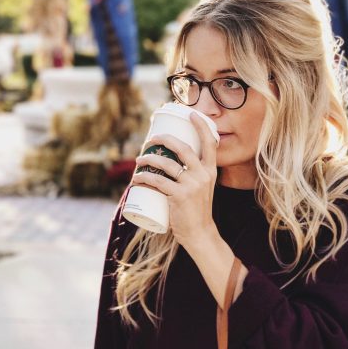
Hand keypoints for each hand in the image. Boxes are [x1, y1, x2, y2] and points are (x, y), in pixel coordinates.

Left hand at [131, 113, 218, 246]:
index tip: (191, 114)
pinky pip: (157, 181)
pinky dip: (144, 178)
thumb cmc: (197, 211)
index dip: (200, 126)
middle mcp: (203, 175)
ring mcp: (192, 185)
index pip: (210, 143)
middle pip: (183, 148)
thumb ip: (194, 175)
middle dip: (165, 139)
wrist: (200, 233)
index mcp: (211, 171)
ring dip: (149, 158)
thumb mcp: (202, 189)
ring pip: (166, 164)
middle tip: (152, 138)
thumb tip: (172, 163)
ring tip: (139, 159)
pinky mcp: (179, 196)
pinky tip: (136, 178)